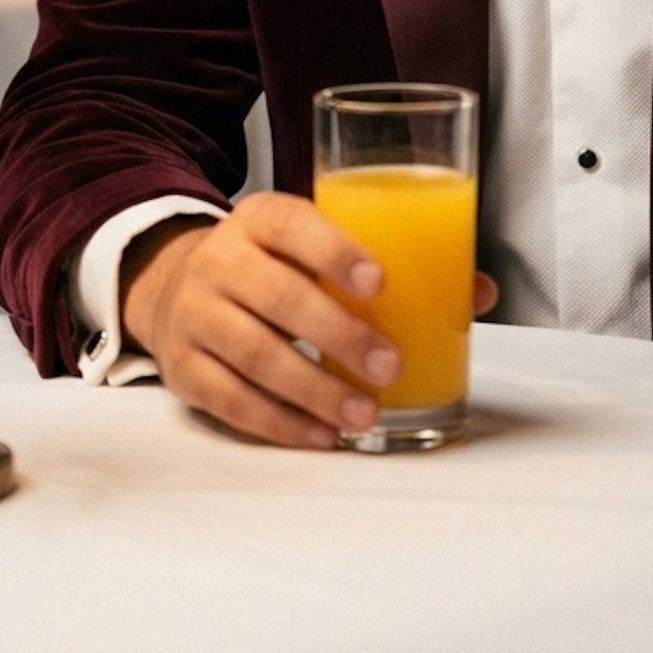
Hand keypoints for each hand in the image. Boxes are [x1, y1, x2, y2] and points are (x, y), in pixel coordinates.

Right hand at [120, 192, 496, 448]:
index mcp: (261, 218)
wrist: (175, 285)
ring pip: (253, 353)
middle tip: (389, 365)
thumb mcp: (314, 241)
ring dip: (315, 389)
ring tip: (366, 413)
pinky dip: (280, 423)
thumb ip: (388, 259)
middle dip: (339, 334)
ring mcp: (195, 315)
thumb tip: (477, 290)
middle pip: (276, 296)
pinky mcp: (183, 369)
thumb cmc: (273, 264)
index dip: (335, 250)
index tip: (378, 281)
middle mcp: (221, 260)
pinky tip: (323, 434)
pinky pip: (231, 400)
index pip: (294, 224)